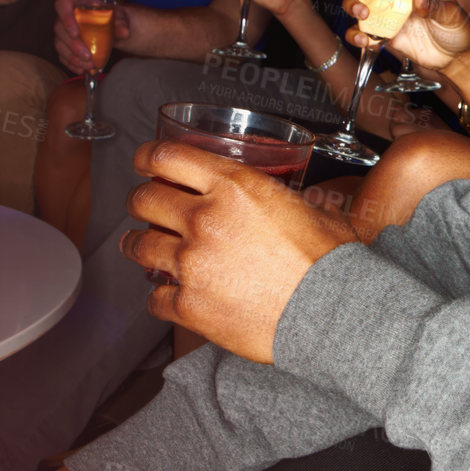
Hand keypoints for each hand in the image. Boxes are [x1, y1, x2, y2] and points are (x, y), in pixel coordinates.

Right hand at [54, 0, 130, 72]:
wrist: (110, 27)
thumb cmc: (110, 18)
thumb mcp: (118, 17)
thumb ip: (121, 23)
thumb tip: (124, 32)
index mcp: (76, 3)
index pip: (62, 4)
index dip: (66, 18)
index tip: (76, 33)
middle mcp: (65, 16)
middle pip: (60, 29)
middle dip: (73, 45)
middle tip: (88, 56)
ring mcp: (62, 32)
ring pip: (59, 44)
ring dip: (73, 57)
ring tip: (89, 66)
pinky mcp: (63, 45)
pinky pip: (62, 55)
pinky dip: (71, 64)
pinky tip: (82, 70)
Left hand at [120, 141, 355, 360]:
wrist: (329, 313)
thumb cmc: (330, 263)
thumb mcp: (315, 209)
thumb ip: (290, 201)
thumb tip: (297, 203)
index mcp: (234, 186)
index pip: (168, 156)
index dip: (147, 156)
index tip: (144, 161)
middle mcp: (205, 219)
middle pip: (144, 199)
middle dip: (140, 201)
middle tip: (145, 206)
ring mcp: (192, 264)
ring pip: (140, 246)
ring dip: (139, 244)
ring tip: (144, 248)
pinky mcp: (189, 306)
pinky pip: (154, 298)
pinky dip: (161, 295)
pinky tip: (170, 295)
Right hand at [342, 0, 469, 69]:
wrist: (455, 58)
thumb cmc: (456, 27)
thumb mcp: (453, 13)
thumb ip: (435, 6)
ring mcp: (385, 12)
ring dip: (352, 2)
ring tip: (363, 12)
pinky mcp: (381, 33)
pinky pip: (359, 31)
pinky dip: (355, 34)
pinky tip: (365, 40)